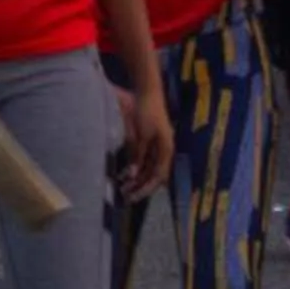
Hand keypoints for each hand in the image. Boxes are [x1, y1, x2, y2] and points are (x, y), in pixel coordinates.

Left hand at [114, 83, 168, 199]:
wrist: (148, 92)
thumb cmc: (147, 112)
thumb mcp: (141, 135)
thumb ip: (138, 155)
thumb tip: (132, 175)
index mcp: (166, 151)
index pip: (158, 177)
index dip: (146, 188)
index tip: (134, 196)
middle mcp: (164, 151)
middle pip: (154, 176)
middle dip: (141, 187)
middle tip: (126, 196)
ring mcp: (158, 147)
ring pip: (148, 169)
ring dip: (137, 179)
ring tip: (123, 188)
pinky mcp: (150, 142)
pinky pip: (144, 161)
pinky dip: (135, 168)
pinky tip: (124, 174)